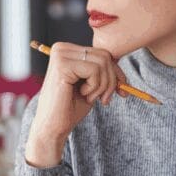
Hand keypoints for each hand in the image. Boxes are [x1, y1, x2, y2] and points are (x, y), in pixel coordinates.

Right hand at [26, 43, 128, 166]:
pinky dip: (95, 86)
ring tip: (90, 97)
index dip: (115, 73)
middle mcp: (62, 48)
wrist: (53, 126)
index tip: (120, 91)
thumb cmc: (70, 108)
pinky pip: (94, 70)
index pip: (103, 53)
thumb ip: (104, 72)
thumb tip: (122, 70)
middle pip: (105, 56)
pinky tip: (82, 94)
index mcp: (68, 51)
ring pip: (102, 62)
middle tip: (104, 99)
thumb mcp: (93, 86)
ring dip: (103, 85)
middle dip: (111, 80)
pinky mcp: (62, 65)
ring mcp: (61, 55)